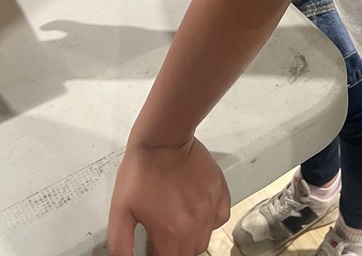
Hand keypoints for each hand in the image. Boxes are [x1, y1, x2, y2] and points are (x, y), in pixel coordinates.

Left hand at [108, 136, 229, 255]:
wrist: (163, 138)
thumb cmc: (142, 170)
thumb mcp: (119, 212)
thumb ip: (121, 245)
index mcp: (172, 233)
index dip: (156, 254)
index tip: (151, 246)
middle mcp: (195, 224)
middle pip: (188, 254)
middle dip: (173, 249)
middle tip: (161, 234)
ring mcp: (210, 206)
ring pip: (205, 239)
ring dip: (190, 239)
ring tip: (177, 223)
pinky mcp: (219, 190)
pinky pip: (221, 217)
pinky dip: (211, 222)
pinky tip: (198, 213)